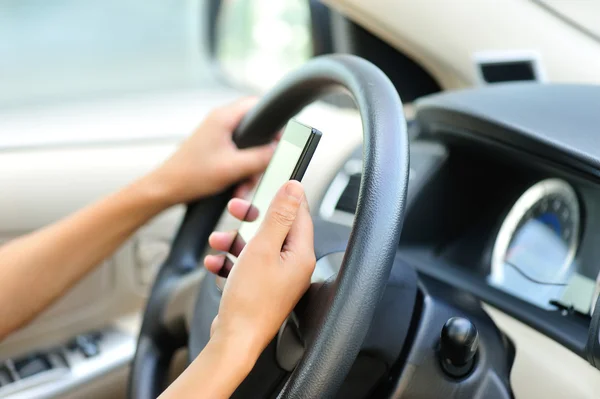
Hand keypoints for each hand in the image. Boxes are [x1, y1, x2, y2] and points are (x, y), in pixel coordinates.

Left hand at [147, 97, 276, 204]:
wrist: (166, 189)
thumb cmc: (190, 176)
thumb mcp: (232, 168)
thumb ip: (260, 158)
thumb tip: (279, 150)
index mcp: (223, 118)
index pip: (258, 105)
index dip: (273, 120)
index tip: (281, 138)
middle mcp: (220, 122)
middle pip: (256, 130)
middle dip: (261, 154)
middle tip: (260, 170)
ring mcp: (217, 135)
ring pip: (248, 146)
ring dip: (250, 167)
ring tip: (243, 185)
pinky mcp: (216, 148)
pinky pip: (238, 155)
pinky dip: (240, 171)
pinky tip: (236, 187)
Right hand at [204, 181, 315, 358]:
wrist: (234, 341)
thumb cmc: (250, 301)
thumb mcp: (262, 248)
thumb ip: (278, 216)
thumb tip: (294, 189)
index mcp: (300, 255)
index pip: (299, 215)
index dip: (283, 198)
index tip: (269, 185)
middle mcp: (292, 267)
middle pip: (274, 229)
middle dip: (251, 219)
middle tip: (236, 209)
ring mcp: (275, 279)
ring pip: (256, 246)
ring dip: (234, 241)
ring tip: (217, 243)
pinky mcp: (259, 289)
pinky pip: (245, 265)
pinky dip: (230, 261)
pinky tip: (215, 263)